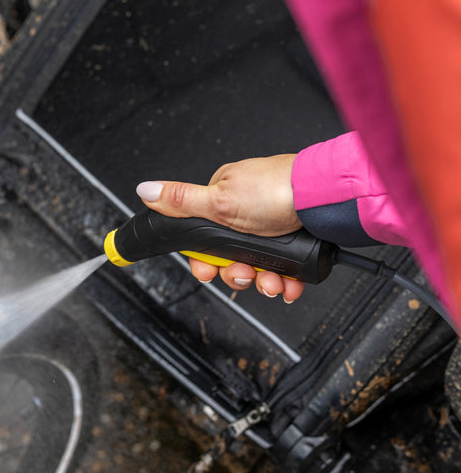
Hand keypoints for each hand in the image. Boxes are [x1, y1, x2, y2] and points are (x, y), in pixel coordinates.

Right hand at [136, 155, 303, 302]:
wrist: (326, 200)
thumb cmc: (276, 190)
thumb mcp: (220, 200)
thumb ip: (182, 201)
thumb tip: (145, 190)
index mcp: (224, 197)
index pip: (204, 237)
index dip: (205, 260)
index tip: (209, 271)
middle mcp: (248, 212)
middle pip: (231, 257)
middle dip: (239, 274)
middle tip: (247, 274)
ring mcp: (274, 226)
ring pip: (259, 266)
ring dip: (264, 281)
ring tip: (273, 280)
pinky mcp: (297, 240)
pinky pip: (284, 268)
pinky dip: (286, 280)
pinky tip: (290, 283)